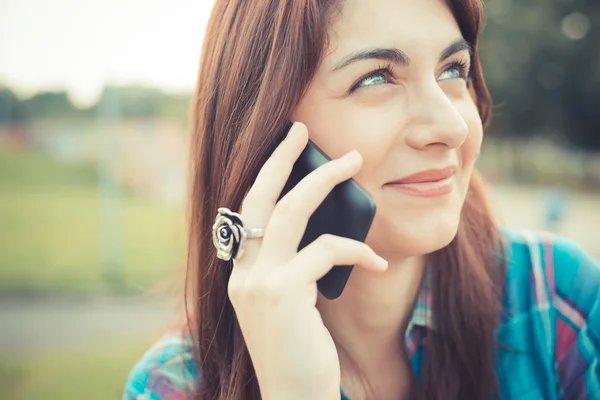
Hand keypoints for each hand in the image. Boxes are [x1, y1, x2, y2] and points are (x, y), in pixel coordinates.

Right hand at [228, 122, 387, 399]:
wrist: (294, 398)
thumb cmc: (300, 352)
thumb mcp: (290, 303)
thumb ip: (293, 267)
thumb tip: (324, 230)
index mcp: (241, 271)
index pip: (248, 210)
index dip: (265, 175)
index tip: (284, 147)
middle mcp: (241, 271)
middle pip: (260, 197)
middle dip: (281, 157)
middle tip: (301, 126)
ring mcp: (258, 281)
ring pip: (290, 211)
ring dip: (325, 180)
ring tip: (354, 161)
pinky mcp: (283, 293)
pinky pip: (325, 251)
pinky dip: (356, 249)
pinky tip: (377, 261)